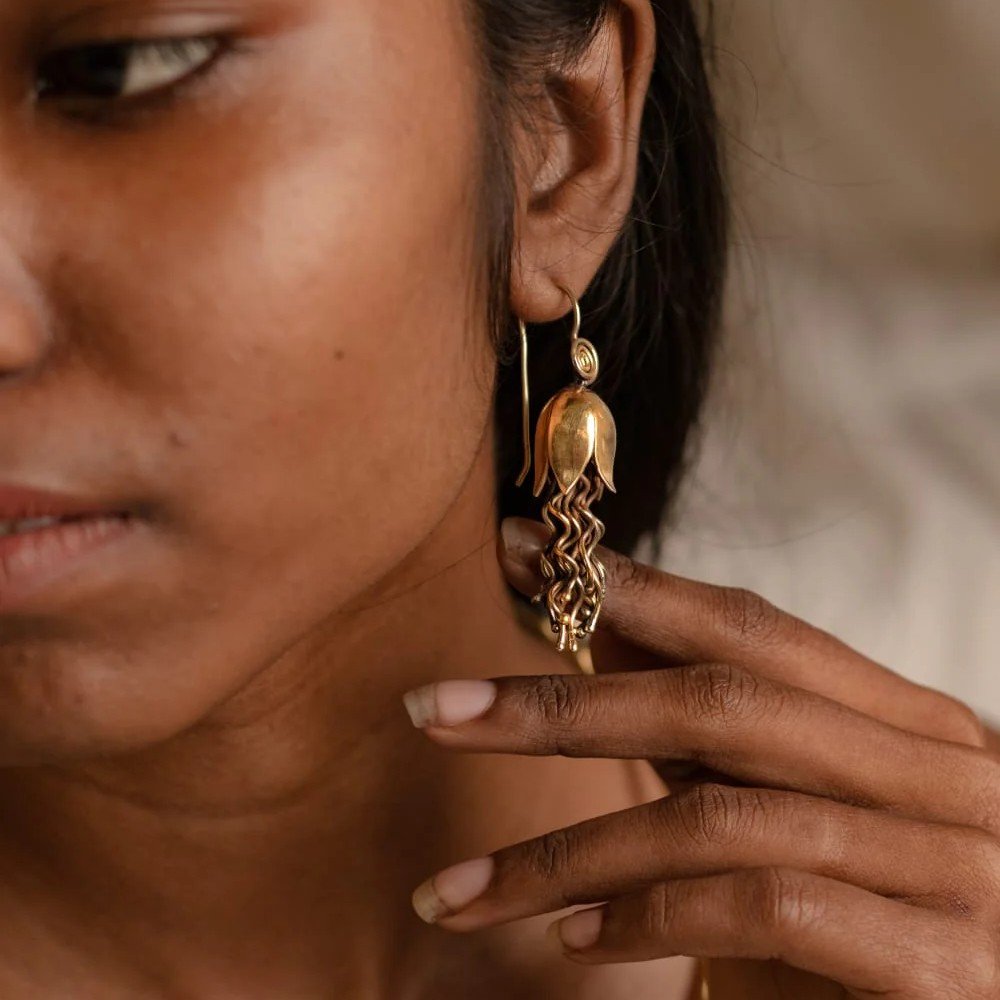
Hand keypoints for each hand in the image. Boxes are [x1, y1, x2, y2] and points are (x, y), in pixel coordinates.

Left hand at [402, 517, 999, 998]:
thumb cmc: (869, 925)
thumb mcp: (786, 810)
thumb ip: (713, 730)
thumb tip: (601, 625)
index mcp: (906, 721)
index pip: (749, 627)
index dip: (627, 586)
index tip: (520, 555)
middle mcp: (940, 774)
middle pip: (718, 704)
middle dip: (561, 706)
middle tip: (438, 710)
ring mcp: (953, 865)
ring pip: (717, 816)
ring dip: (566, 852)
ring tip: (460, 891)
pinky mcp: (944, 964)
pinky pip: (760, 908)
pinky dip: (648, 920)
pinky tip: (573, 944)